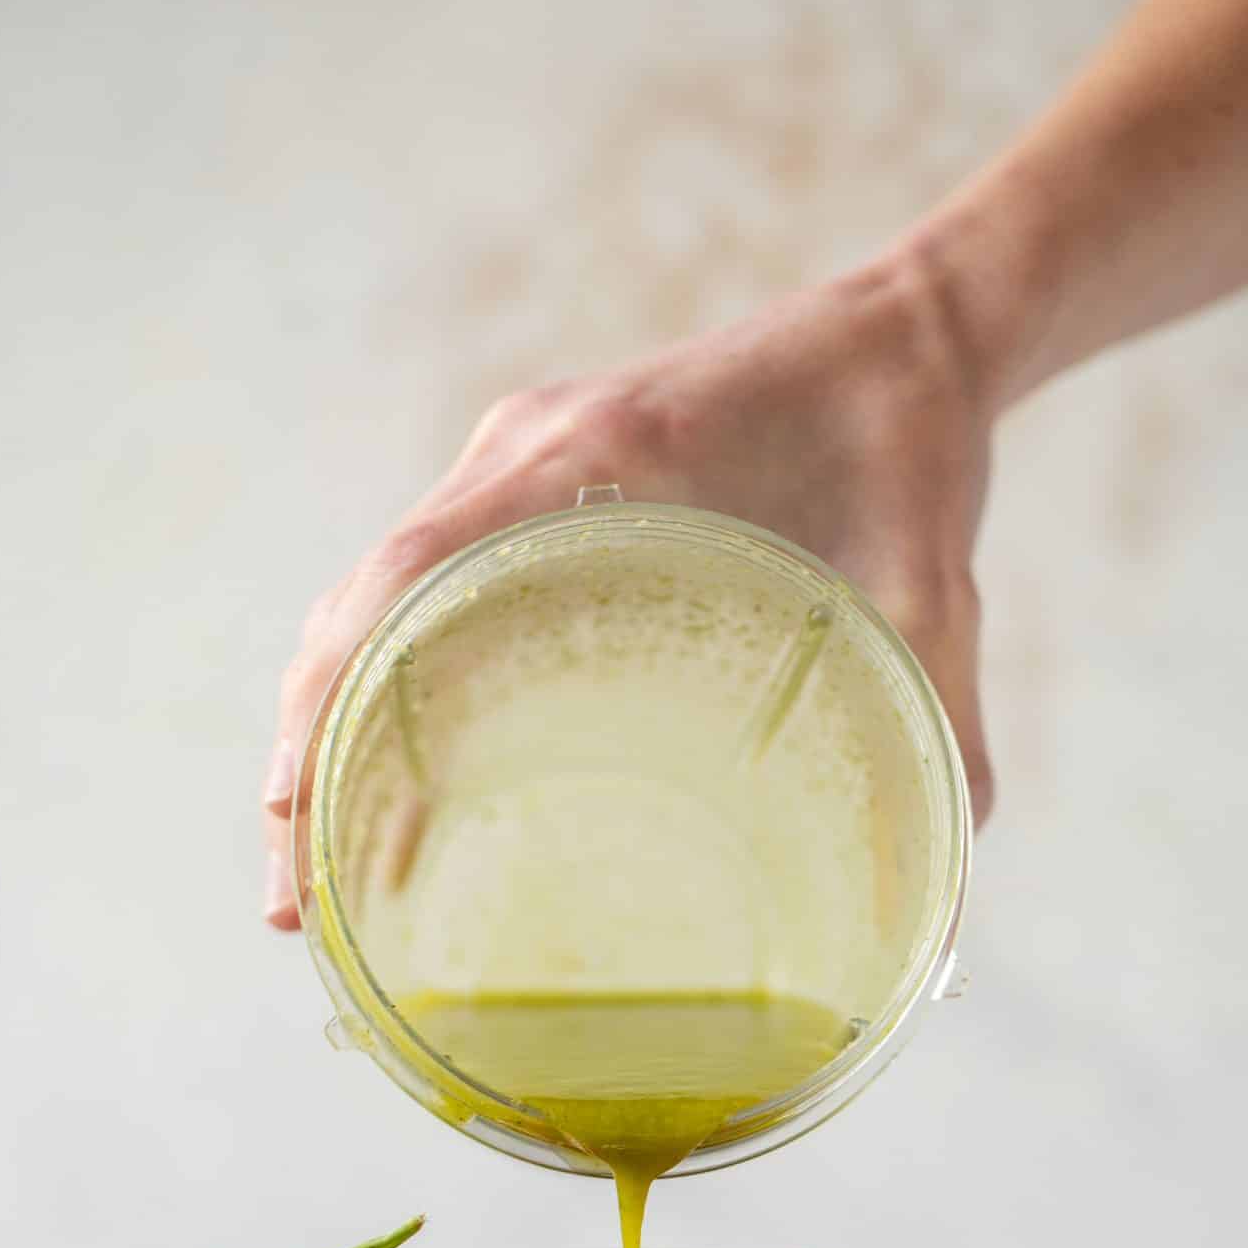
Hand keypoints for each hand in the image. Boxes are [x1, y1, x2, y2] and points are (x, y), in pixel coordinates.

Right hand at [262, 244, 996, 926]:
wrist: (907, 338)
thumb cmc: (913, 450)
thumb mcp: (937, 585)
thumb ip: (943, 717)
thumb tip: (948, 895)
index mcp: (601, 452)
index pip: (413, 567)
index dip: (341, 693)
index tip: (299, 811)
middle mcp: (529, 453)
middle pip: (361, 604)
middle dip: (311, 752)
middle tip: (301, 910)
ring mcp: (518, 469)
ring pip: (372, 603)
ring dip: (329, 729)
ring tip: (317, 874)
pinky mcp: (533, 491)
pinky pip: (423, 592)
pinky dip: (381, 687)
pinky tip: (383, 785)